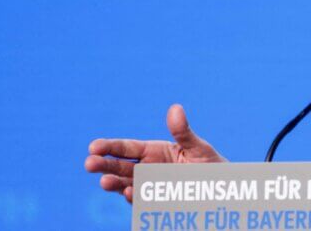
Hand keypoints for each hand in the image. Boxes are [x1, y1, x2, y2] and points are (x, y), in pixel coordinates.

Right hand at [84, 104, 226, 202]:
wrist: (222, 189)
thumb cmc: (210, 164)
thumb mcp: (198, 147)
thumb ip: (183, 132)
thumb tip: (175, 108)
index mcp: (153, 151)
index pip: (126, 148)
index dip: (109, 147)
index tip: (93, 147)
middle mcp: (146, 169)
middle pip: (119, 166)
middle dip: (104, 165)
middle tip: (89, 164)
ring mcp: (149, 187)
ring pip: (125, 184)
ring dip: (114, 183)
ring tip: (105, 181)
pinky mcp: (155, 203)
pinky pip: (141, 200)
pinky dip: (134, 197)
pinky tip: (129, 192)